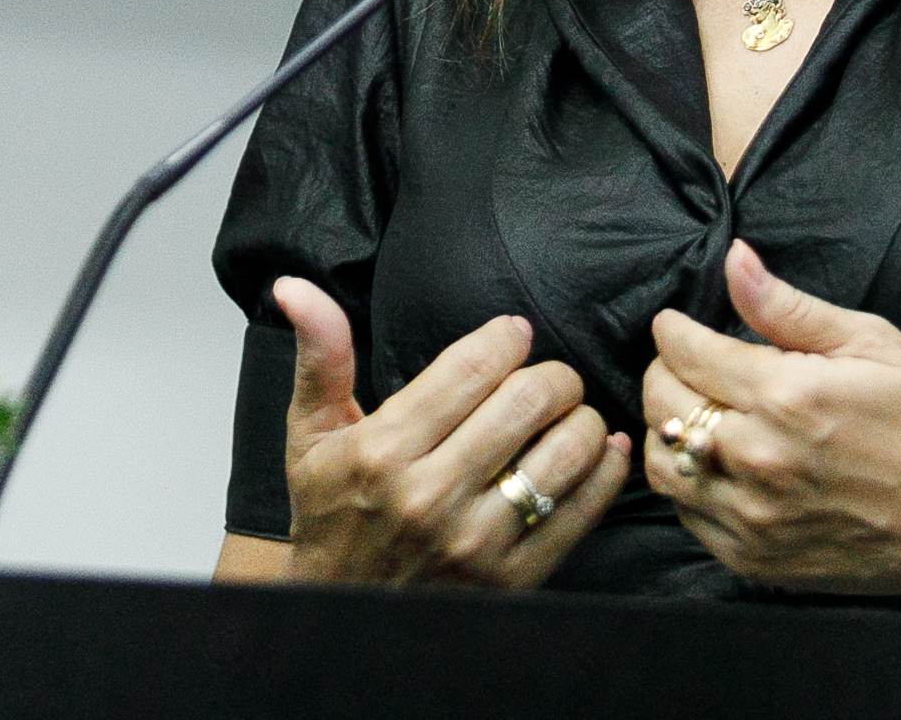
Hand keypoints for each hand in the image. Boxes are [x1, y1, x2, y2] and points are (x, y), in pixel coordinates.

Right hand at [274, 276, 632, 587]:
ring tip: (570, 412)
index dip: (505, 339)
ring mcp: (474, 542)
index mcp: (381, 451)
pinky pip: (581, 511)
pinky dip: (605, 470)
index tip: (513, 334)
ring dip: (582, 417)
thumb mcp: (310, 434)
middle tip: (549, 376)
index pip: (471, 369)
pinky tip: (602, 449)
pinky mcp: (511, 579)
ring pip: (564, 452)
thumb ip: (320, 355)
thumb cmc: (330, 515)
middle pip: (526, 403)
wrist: (338, 613)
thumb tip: (296, 286)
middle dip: (552, 375)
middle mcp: (428, 496)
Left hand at [642, 241, 900, 597]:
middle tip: (692, 365)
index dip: (673, 330)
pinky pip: (687, 514)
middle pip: (660, 404)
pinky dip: (690, 483)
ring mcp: (753, 516)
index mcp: (787, 396)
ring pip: (661, 464)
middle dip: (666, 372)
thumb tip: (734, 259)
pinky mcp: (754, 559)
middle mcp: (759, 459)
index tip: (677, 325)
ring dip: (669, 431)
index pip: (683, 352)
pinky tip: (722, 463)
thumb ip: (788, 306)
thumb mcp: (872, 342)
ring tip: (701, 413)